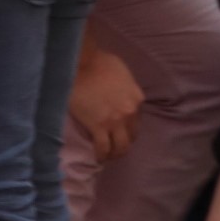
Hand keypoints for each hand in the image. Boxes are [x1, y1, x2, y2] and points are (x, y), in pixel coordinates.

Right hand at [70, 45, 144, 162]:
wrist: (82, 63)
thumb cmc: (99, 61)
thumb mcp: (123, 73)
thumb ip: (126, 88)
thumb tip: (119, 94)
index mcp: (137, 98)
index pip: (137, 121)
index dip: (128, 129)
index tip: (120, 132)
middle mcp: (130, 112)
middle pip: (131, 137)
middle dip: (124, 145)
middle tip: (115, 149)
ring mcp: (115, 122)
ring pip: (120, 147)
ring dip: (115, 154)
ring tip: (107, 157)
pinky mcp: (98, 127)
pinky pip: (103, 148)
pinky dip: (102, 156)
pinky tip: (98, 158)